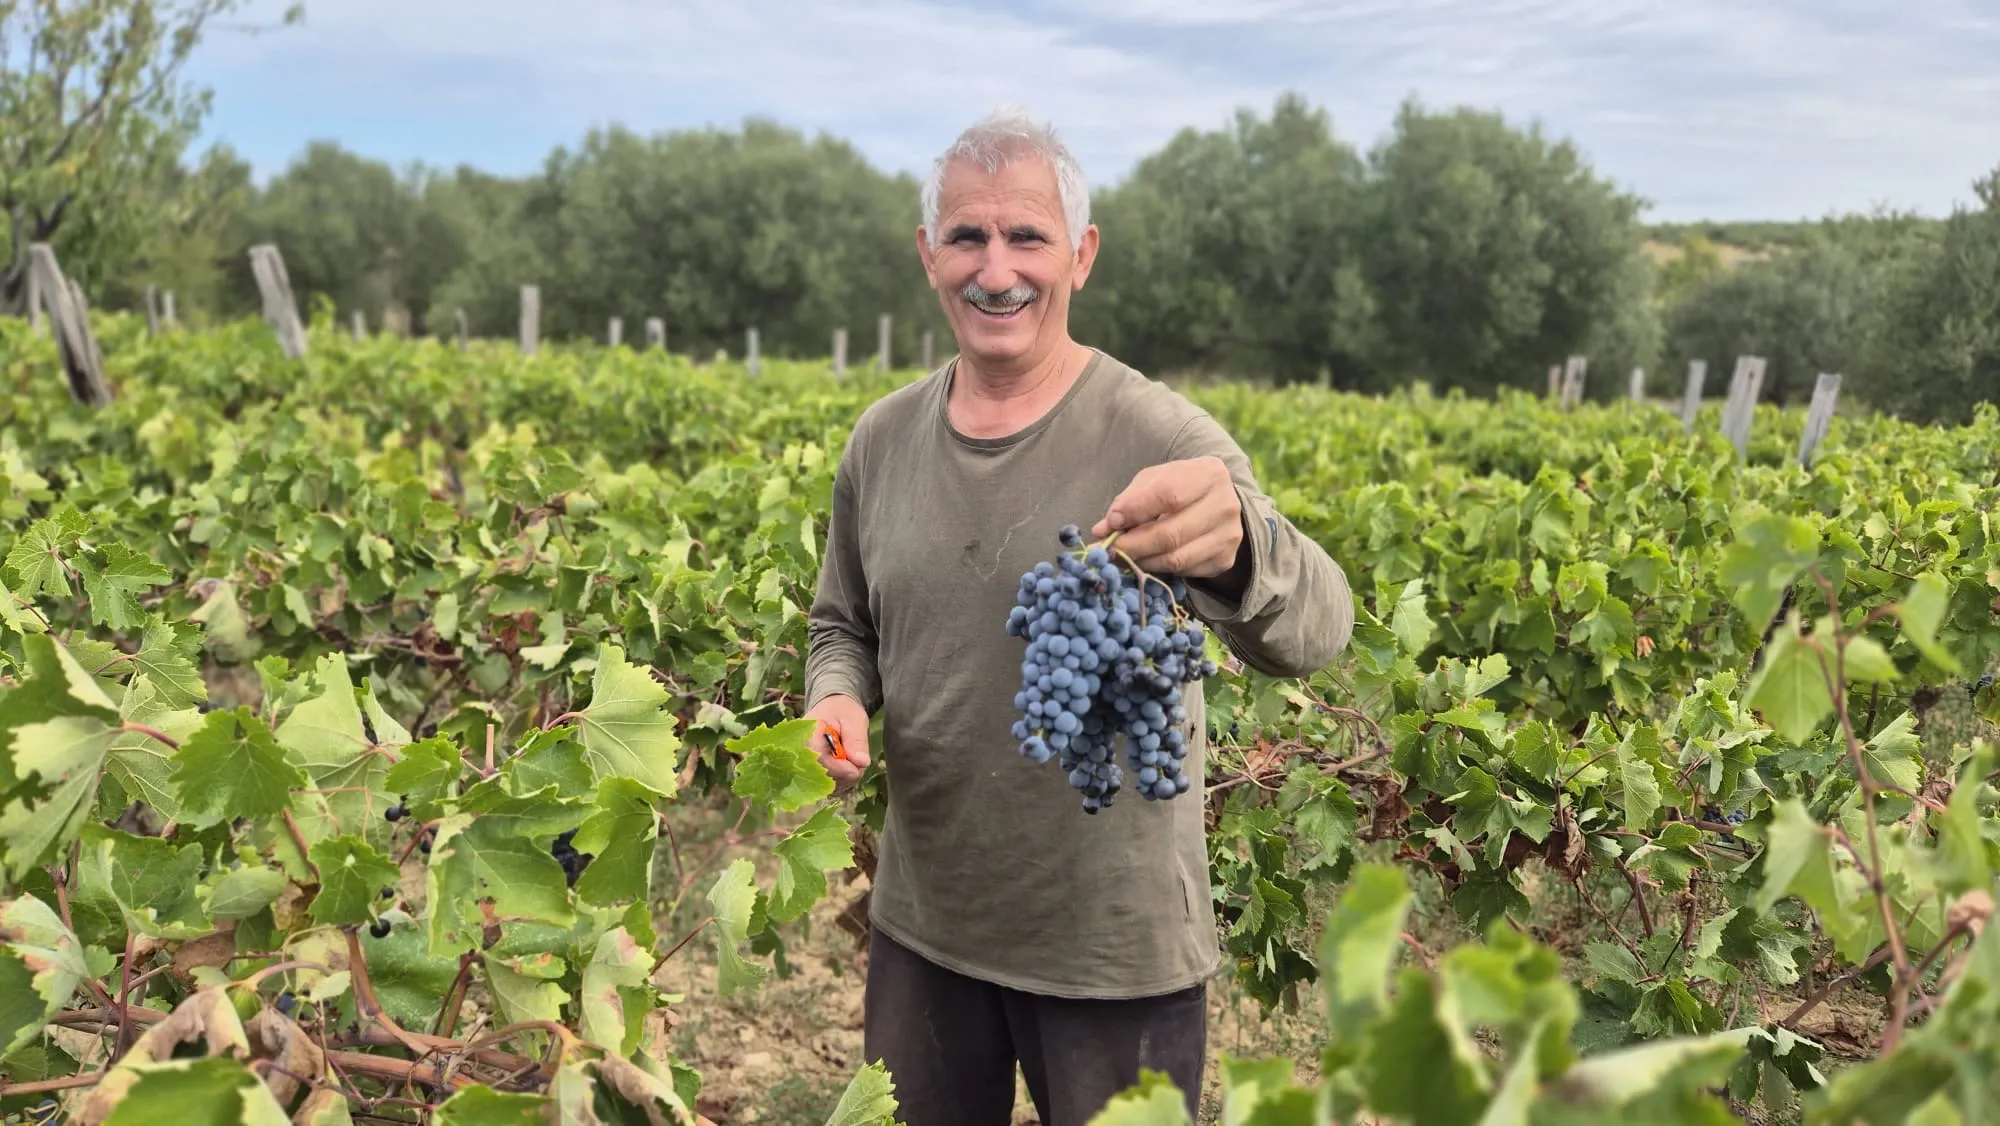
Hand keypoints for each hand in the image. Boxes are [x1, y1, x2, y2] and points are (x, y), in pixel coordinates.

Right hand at [804, 693, 870, 792]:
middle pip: (824, 780)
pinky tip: (846, 767)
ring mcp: (805, 769)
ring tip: (851, 757)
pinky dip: (844, 781)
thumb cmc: (841, 711)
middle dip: (848, 773)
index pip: (819, 762)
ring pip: (830, 788)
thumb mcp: (853, 719)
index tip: (857, 763)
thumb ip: (856, 739)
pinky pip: (831, 790)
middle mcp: (800, 756)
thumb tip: (861, 762)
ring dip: (848, 777)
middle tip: (857, 756)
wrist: (832, 710)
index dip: (841, 768)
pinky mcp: (813, 778)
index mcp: (806, 737)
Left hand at [1091, 456, 1243, 579]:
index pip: (1168, 495)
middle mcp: (1225, 505)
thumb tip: (1103, 530)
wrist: (1217, 502)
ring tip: (1124, 556)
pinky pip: (1185, 571)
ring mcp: (1229, 535)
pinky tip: (1149, 559)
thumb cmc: (1180, 486)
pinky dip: (1160, 568)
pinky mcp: (1226, 559)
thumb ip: (1128, 501)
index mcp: (1209, 474)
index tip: (1111, 522)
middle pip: (1170, 534)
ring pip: (1176, 559)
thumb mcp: (1154, 481)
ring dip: (1143, 561)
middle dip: (1133, 545)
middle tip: (1109, 550)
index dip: (1135, 511)